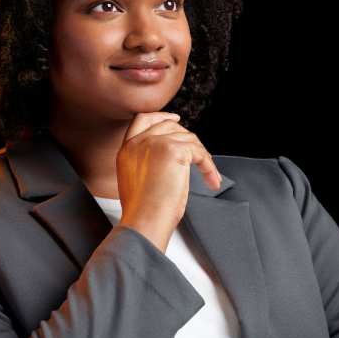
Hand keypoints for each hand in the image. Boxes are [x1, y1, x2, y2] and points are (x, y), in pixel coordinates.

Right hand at [115, 112, 219, 252]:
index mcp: (126, 149)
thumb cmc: (141, 211)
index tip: (175, 118)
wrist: (144, 220)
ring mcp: (155, 143)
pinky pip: (200, 152)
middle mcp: (139, 142)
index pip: (142, 120)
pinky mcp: (174, 150)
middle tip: (200, 153)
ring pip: (188, 139)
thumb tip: (167, 159)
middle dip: (188, 137)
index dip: (161, 116)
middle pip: (169, 125)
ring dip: (202, 157)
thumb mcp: (134, 180)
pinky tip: (211, 179)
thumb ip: (144, 162)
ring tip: (209, 175)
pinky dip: (209, 166)